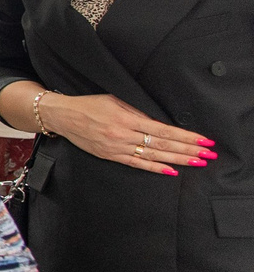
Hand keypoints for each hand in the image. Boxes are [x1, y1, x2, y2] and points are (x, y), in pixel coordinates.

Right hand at [39, 90, 209, 175]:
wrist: (63, 116)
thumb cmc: (89, 104)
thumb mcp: (115, 100)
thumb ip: (138, 111)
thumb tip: (161, 123)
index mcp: (126, 118)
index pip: (163, 130)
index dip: (185, 137)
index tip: (203, 140)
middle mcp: (123, 135)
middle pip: (162, 145)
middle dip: (188, 150)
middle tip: (208, 154)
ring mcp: (117, 147)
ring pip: (153, 156)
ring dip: (178, 160)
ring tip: (196, 163)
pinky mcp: (110, 156)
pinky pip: (136, 164)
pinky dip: (155, 168)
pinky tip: (171, 171)